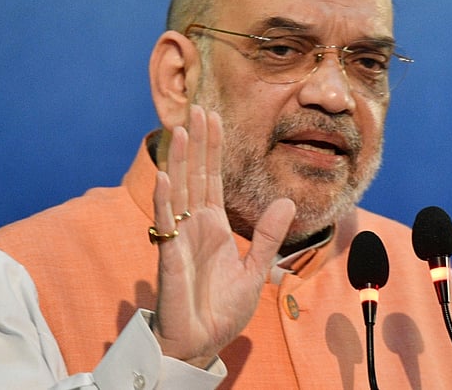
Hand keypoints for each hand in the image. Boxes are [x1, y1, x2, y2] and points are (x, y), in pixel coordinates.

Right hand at [150, 104, 295, 366]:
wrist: (202, 344)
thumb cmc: (221, 311)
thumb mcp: (255, 271)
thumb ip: (268, 236)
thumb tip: (286, 201)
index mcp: (212, 228)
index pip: (212, 179)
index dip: (213, 149)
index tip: (213, 118)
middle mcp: (194, 227)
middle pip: (194, 176)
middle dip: (196, 143)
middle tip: (197, 108)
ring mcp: (180, 239)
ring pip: (178, 191)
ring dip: (179, 161)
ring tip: (182, 130)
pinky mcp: (171, 258)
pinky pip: (167, 224)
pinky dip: (165, 200)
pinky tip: (165, 176)